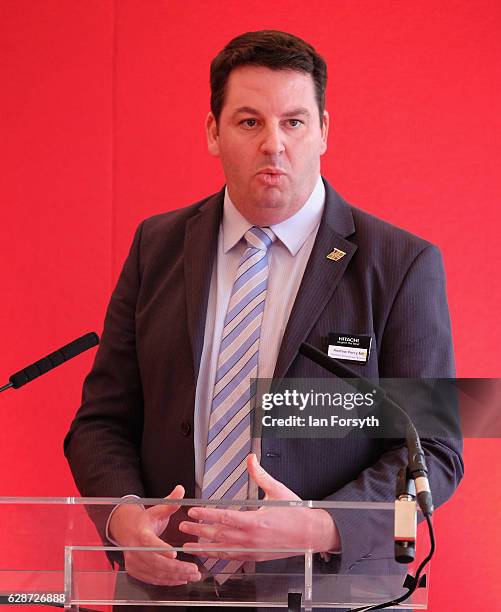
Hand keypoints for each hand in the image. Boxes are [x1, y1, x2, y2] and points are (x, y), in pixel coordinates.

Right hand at [108, 485, 201, 585]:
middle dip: (176, 567)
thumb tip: (180, 489)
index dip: (161, 549)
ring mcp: (134, 562)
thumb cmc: (146, 520)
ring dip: (175, 576)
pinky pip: (152, 579)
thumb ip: (171, 502)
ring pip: (155, 573)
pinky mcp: (136, 571)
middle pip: (155, 562)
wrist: (127, 530)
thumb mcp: (157, 509)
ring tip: (192, 575)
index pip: (149, 542)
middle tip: (193, 569)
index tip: (174, 554)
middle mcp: (135, 550)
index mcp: (141, 533)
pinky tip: (180, 579)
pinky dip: (167, 581)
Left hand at [179, 454, 339, 561]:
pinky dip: (218, 555)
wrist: (310, 534)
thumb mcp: (276, 490)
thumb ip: (260, 474)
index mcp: (255, 521)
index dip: (206, 514)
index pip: (224, 517)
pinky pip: (232, 557)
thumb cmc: (295, 513)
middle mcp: (251, 538)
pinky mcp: (255, 557)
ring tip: (189, 544)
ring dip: (204, 546)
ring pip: (222, 548)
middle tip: (183, 526)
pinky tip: (209, 553)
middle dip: (198, 530)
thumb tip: (251, 459)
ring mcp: (252, 549)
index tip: (193, 511)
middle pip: (218, 534)